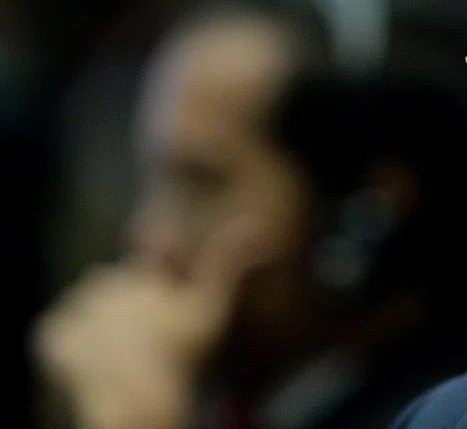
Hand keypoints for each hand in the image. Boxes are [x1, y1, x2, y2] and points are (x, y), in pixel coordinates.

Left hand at [31, 216, 266, 428]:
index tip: (161, 316)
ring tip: (121, 364)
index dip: (157, 285)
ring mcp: (75, 306)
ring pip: (89, 312)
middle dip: (128, 310)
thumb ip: (229, 264)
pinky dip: (73, 351)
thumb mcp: (211, 310)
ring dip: (100, 329)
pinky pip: (61, 337)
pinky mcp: (50, 334)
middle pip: (116, 290)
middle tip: (147, 348)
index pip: (148, 265)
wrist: (129, 398)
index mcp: (142, 273)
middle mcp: (104, 279)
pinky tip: (93, 369)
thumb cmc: (179, 356)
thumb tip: (258, 225)